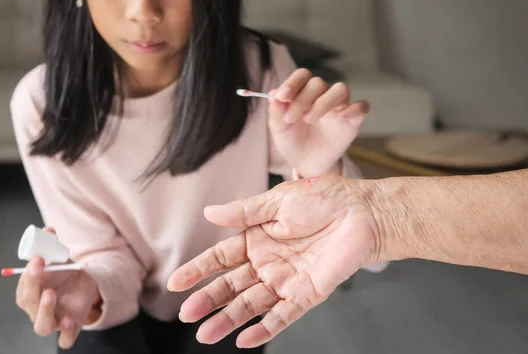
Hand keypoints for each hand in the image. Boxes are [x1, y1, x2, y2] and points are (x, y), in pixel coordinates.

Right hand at [15, 228, 100, 348]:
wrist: (85, 285)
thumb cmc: (64, 273)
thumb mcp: (59, 257)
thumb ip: (51, 245)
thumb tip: (48, 230)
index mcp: (30, 293)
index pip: (22, 288)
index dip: (27, 275)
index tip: (37, 258)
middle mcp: (37, 309)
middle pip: (29, 304)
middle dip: (33, 285)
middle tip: (39, 266)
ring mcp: (52, 321)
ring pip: (41, 326)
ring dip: (44, 310)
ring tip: (50, 294)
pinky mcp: (69, 329)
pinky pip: (65, 339)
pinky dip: (65, 332)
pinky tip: (68, 319)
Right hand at [167, 175, 380, 348]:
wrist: (363, 211)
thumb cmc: (324, 199)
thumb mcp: (277, 200)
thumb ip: (243, 212)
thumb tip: (208, 213)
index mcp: (257, 238)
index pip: (220, 257)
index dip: (198, 269)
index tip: (176, 283)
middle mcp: (267, 262)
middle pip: (231, 285)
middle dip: (208, 299)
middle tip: (187, 313)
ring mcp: (285, 280)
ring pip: (251, 304)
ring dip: (229, 319)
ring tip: (205, 334)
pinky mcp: (307, 294)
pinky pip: (283, 315)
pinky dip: (264, 329)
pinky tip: (244, 339)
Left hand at [269, 69, 368, 177]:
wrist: (306, 164)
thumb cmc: (292, 141)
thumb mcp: (279, 129)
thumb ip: (276, 112)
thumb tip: (273, 94)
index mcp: (303, 92)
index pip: (302, 76)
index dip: (293, 83)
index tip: (283, 96)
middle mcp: (322, 95)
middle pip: (319, 83)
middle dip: (303, 99)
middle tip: (291, 118)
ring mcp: (339, 107)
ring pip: (341, 89)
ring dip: (325, 101)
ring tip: (309, 119)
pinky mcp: (352, 121)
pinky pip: (361, 107)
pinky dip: (354, 109)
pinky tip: (342, 117)